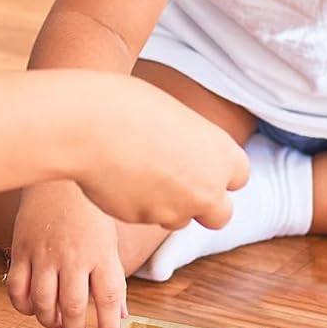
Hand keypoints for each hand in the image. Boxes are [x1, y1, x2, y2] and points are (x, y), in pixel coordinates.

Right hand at [6, 182, 128, 327]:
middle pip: (74, 307)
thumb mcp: (109, 243)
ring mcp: (45, 254)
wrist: (58, 180)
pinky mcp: (23, 250)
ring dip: (50, 322)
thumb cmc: (88, 213)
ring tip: (57, 322)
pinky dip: (24, 306)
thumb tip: (120, 315)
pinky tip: (33, 307)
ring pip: (44, 304)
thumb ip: (113, 279)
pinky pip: (18, 289)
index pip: (108, 299)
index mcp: (101, 254)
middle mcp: (74, 257)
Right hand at [71, 76, 247, 229]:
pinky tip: (118, 177)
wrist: (87, 126)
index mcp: (221, 155)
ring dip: (166, 204)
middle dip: (203, 204)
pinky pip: (145, 217)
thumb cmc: (128, 106)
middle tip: (178, 183)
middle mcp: (206, 189)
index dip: (219, 173)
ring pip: (179, 219)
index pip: (239, 177)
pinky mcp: (143, 221)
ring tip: (138, 170)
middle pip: (220, 214)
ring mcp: (175, 210)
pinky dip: (136, 204)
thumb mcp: (175, 116)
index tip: (202, 164)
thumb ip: (191, 145)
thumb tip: (187, 159)